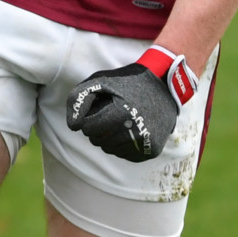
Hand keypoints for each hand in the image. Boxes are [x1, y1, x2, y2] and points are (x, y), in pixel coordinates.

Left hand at [66, 46, 198, 162]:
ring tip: (121, 120)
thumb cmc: (127, 82)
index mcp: (122, 113)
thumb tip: (73, 126)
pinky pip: (125, 155)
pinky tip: (131, 129)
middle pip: (97, 141)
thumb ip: (78, 98)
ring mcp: (146, 143)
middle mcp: (136, 131)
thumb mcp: (100, 81)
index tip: (100, 108)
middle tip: (111, 113)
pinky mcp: (152, 150)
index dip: (89, 118)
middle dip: (98, 128)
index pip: (88, 128)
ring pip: (110, 150)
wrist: (164, 85)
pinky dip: (123, 144)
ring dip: (109, 137)